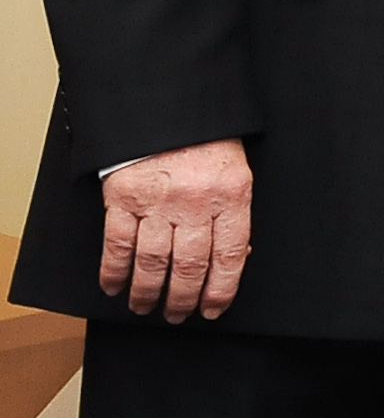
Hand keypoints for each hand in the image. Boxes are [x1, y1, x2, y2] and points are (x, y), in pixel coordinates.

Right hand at [100, 138, 252, 321]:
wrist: (169, 102)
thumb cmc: (206, 137)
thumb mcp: (235, 170)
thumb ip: (233, 212)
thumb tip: (233, 256)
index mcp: (232, 194)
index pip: (230, 256)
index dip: (221, 290)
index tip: (213, 309)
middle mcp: (195, 201)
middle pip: (189, 265)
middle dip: (183, 298)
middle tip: (178, 315)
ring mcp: (157, 201)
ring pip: (152, 262)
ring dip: (147, 292)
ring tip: (145, 307)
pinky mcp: (123, 196)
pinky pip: (117, 244)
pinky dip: (114, 271)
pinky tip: (114, 286)